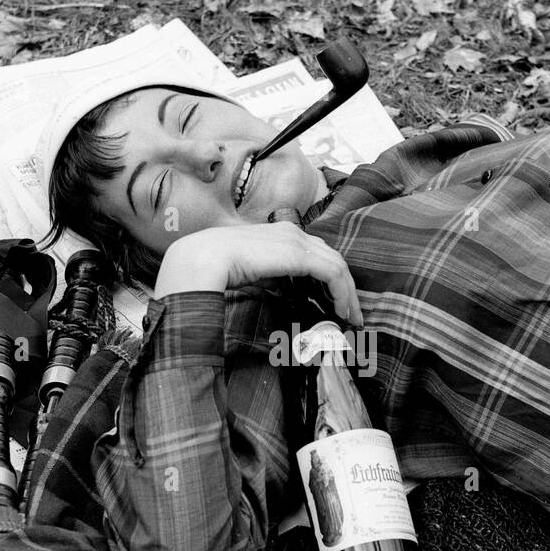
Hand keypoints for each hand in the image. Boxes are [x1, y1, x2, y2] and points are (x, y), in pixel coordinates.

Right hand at [152, 222, 364, 325]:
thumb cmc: (211, 271)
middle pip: (329, 257)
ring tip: (351, 317)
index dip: (327, 278)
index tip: (334, 304)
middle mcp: (288, 233)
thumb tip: (280, 294)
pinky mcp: (298, 253)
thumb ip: (267, 278)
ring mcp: (294, 240)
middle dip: (344, 287)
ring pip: (335, 264)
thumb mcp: (247, 273)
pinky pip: (331, 272)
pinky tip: (343, 311)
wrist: (198, 262)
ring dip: (347, 293)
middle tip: (351, 314)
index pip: (312, 253)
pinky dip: (342, 292)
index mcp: (274, 234)